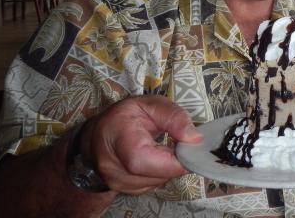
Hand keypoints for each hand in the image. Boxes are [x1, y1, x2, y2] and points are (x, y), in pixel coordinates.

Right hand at [81, 95, 202, 194]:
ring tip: (164, 149)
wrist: (100, 132)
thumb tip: (195, 138)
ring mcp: (115, 182)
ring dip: (167, 168)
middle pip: (153, 175)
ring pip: (155, 182)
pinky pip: (150, 185)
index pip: (142, 160)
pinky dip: (159, 173)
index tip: (191, 151)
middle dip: (174, 162)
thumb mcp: (152, 104)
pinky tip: (156, 159)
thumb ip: (174, 118)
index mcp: (118, 139)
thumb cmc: (126, 115)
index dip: (172, 161)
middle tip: (181, 146)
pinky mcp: (122, 190)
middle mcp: (111, 166)